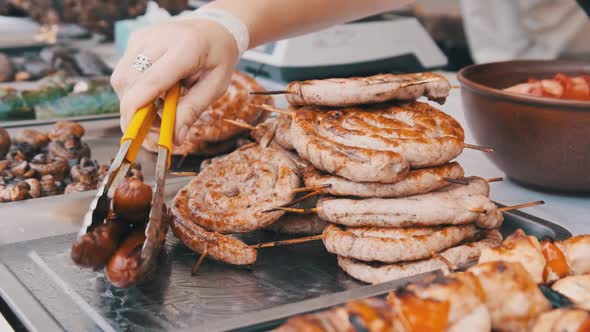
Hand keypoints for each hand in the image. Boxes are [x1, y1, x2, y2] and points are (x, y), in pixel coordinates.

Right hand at [111, 18, 238, 144]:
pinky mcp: (135, 39)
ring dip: (134, 101)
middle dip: (135, 111)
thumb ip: (193, 110)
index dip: (137, 110)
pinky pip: (124, 72)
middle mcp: (159, 38)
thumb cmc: (217, 58)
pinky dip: (134, 90)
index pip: (151, 81)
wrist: (213, 29)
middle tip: (155, 127)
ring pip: (122, 78)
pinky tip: (154, 92)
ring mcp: (144, 37)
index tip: (134, 133)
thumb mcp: (215, 86)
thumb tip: (175, 139)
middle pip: (129, 81)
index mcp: (186, 48)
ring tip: (158, 109)